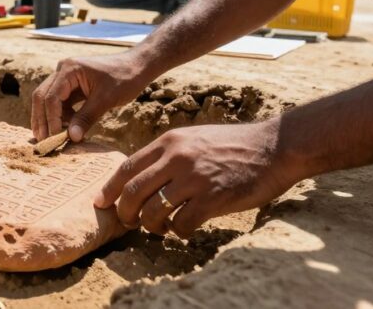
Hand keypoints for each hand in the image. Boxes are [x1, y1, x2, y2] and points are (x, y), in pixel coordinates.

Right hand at [31, 52, 145, 141]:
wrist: (138, 66)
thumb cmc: (124, 78)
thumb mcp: (106, 99)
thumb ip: (86, 117)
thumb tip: (71, 138)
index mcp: (69, 69)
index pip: (51, 97)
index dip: (51, 120)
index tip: (55, 138)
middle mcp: (63, 71)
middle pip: (42, 97)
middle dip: (42, 120)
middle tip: (43, 142)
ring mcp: (67, 78)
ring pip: (49, 100)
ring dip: (49, 119)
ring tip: (53, 138)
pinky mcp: (73, 86)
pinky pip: (61, 102)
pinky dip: (61, 116)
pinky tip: (66, 130)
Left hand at [93, 120, 300, 237]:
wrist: (273, 147)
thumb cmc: (232, 145)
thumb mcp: (192, 139)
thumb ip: (167, 155)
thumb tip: (141, 178)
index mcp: (168, 142)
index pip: (126, 168)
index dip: (109, 189)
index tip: (100, 203)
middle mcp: (176, 158)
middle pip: (132, 193)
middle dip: (124, 213)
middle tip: (129, 223)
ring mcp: (194, 179)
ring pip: (152, 212)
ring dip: (151, 226)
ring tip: (160, 227)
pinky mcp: (213, 199)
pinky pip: (180, 225)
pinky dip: (177, 233)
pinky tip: (185, 229)